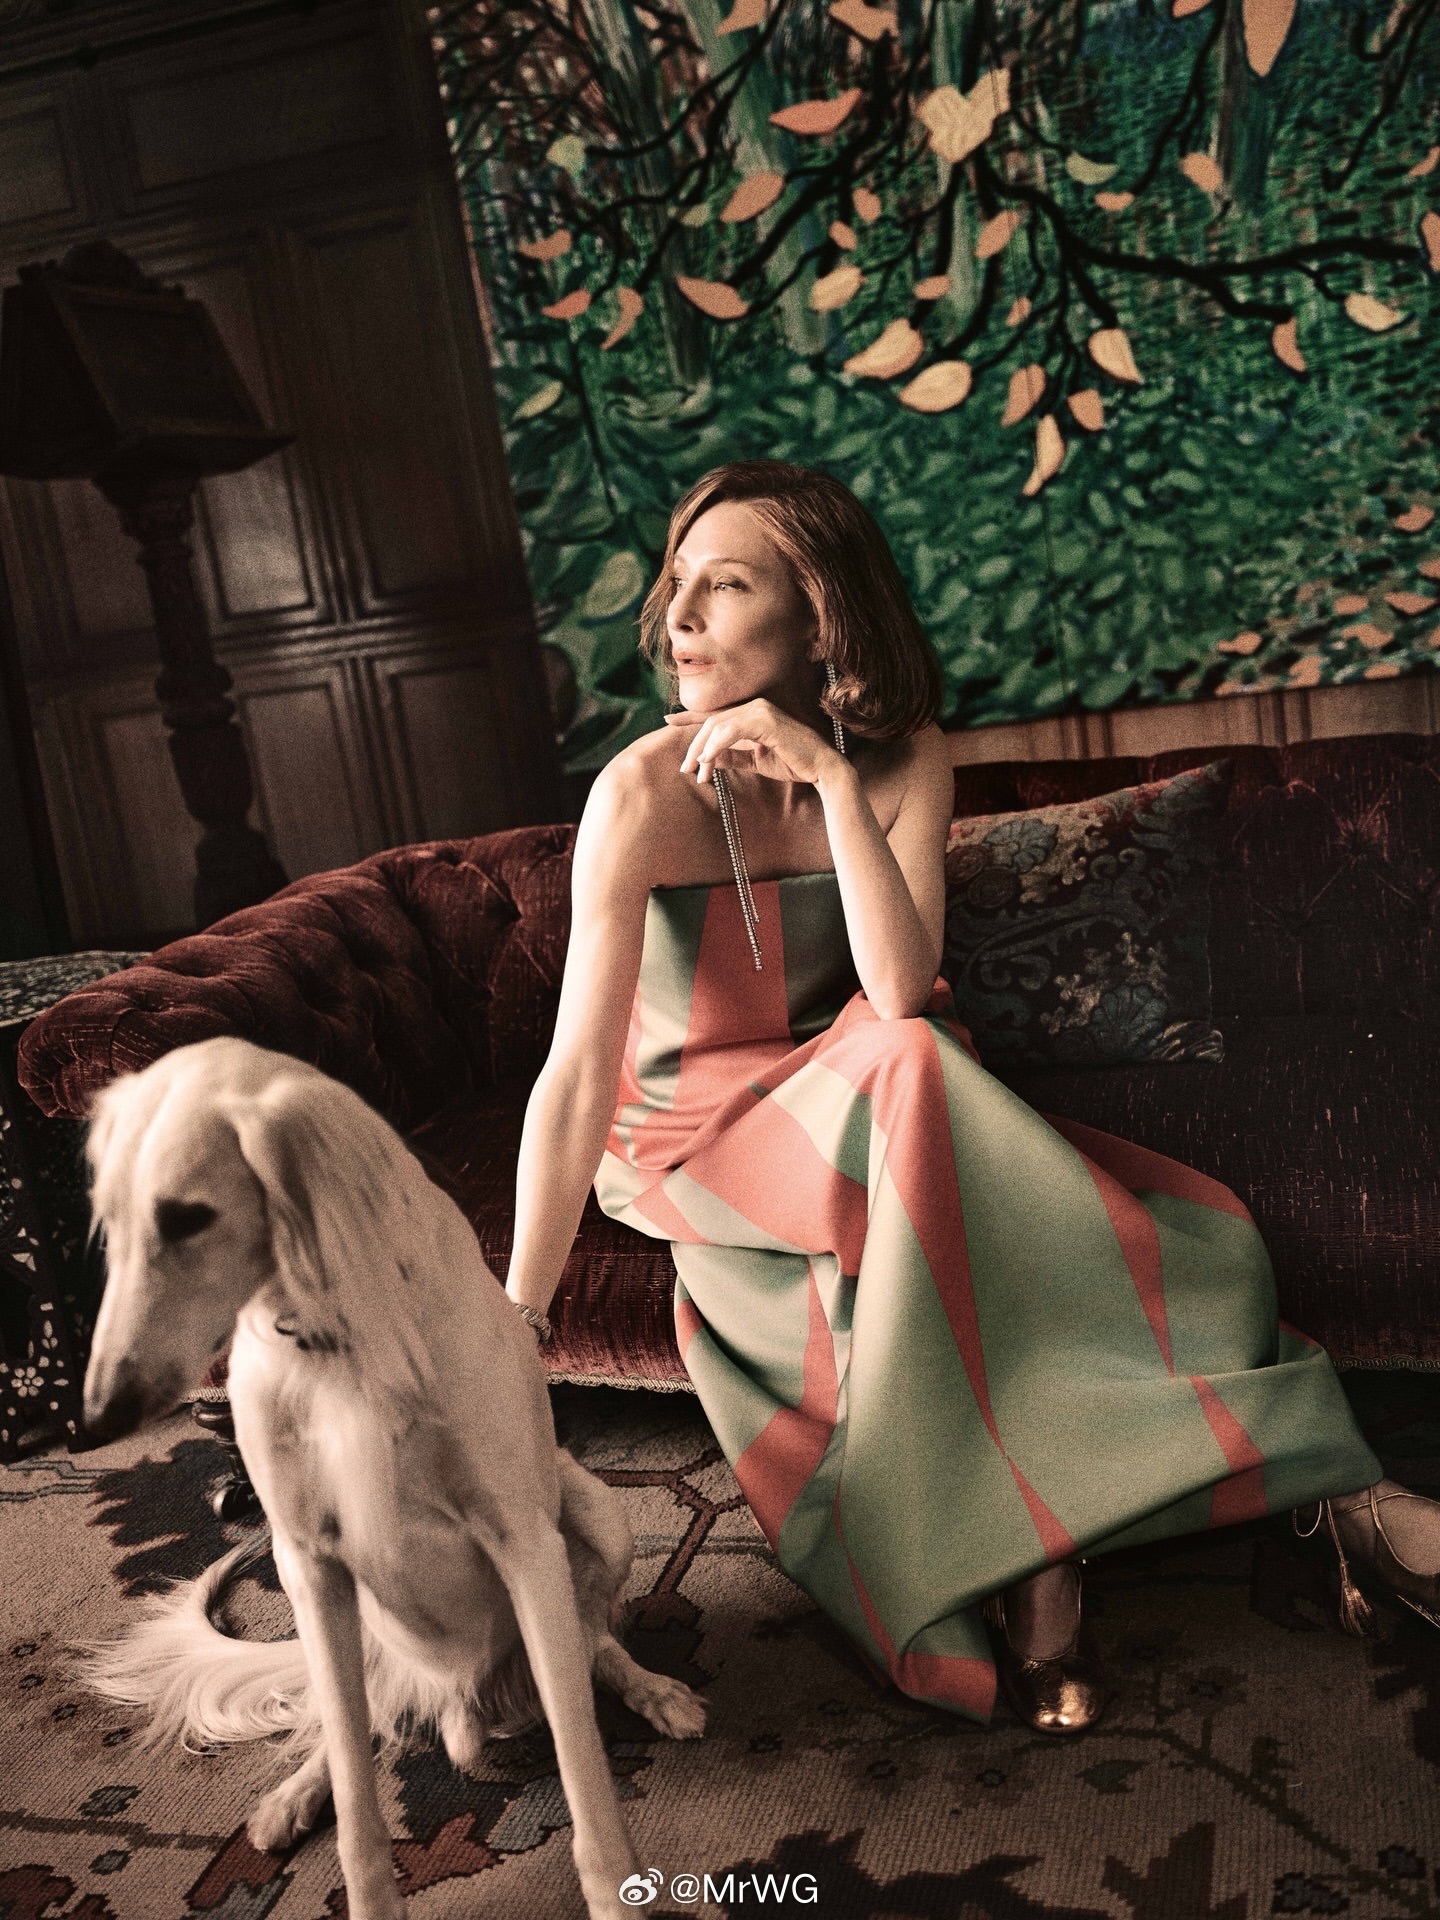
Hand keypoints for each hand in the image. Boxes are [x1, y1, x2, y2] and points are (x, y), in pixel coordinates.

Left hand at [664, 699, 843, 788]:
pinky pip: (732, 731)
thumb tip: (710, 759)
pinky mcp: (766, 721)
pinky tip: (709, 760)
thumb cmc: (793, 764)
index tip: (668, 721)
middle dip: (694, 746)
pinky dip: (717, 746)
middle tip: (684, 769)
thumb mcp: (756, 761)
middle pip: (712, 722)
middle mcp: (755, 706)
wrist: (821, 770)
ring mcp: (761, 710)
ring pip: (718, 727)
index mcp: (752, 713)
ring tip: (697, 772)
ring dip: (703, 751)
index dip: (690, 717)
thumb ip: (734, 757)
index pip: (716, 714)